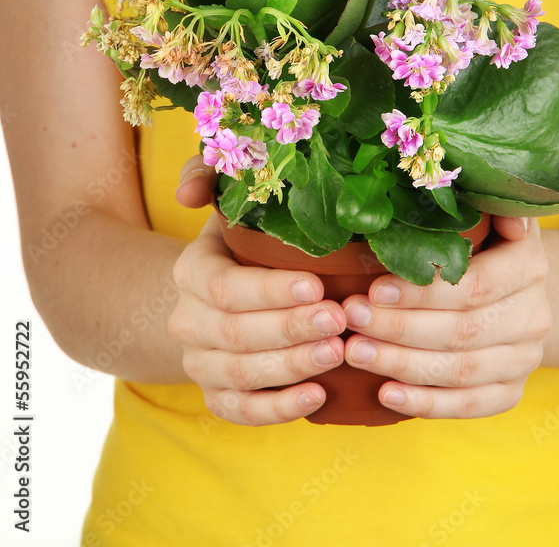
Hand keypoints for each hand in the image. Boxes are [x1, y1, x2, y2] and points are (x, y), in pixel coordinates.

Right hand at [168, 156, 346, 425]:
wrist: (221, 294)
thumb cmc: (244, 239)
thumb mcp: (230, 200)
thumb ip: (212, 175)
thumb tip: (188, 191)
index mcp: (192, 271)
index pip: (224, 287)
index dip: (269, 291)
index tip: (317, 286)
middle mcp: (188, 320)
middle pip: (235, 334)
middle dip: (290, 328)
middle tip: (340, 320)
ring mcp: (199, 362)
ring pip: (240, 375)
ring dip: (292, 366)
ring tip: (337, 352)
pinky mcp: (217, 396)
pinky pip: (242, 412)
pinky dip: (279, 410)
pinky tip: (318, 396)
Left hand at [341, 216, 551, 418]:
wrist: (518, 290)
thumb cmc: (483, 242)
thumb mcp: (485, 213)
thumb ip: (476, 203)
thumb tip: (472, 190)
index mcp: (530, 265)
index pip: (475, 285)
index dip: (423, 292)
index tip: (373, 291)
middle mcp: (536, 315)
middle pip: (463, 331)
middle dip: (399, 328)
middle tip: (349, 319)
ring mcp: (525, 358)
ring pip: (462, 372)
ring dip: (403, 365)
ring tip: (355, 353)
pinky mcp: (510, 391)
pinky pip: (469, 406)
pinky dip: (426, 405)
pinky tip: (385, 394)